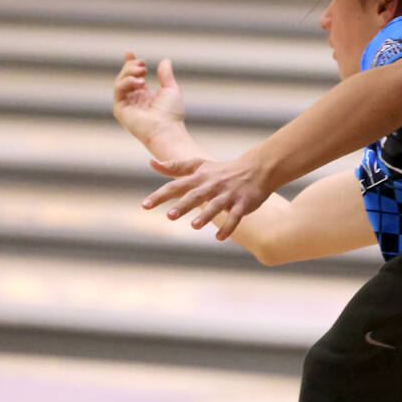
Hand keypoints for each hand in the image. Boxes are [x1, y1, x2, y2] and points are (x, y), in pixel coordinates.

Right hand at [112, 53, 184, 146]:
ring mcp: (126, 105)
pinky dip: (127, 82)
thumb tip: (165, 60)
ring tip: (143, 71)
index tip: (130, 53)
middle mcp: (133, 100)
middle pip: (125, 77)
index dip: (130, 64)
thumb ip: (165, 75)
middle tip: (143, 65)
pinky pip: (118, 90)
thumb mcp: (170, 89)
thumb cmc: (171, 113)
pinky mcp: (120, 110)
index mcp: (144, 96)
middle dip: (131, 66)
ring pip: (120, 81)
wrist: (166, 129)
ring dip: (130, 72)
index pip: (133, 78)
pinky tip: (139, 81)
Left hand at [142, 152, 272, 240]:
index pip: (176, 186)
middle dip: (183, 206)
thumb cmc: (221, 171)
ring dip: (206, 216)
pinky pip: (236, 217)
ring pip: (216, 206)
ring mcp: (228, 195)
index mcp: (199, 178)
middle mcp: (212, 186)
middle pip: (195, 196)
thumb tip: (151, 163)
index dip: (160, 195)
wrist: (256, 169)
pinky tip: (219, 238)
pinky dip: (228, 227)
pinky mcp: (243, 203)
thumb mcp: (197, 166)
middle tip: (169, 216)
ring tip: (194, 226)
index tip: (145, 206)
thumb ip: (174, 167)